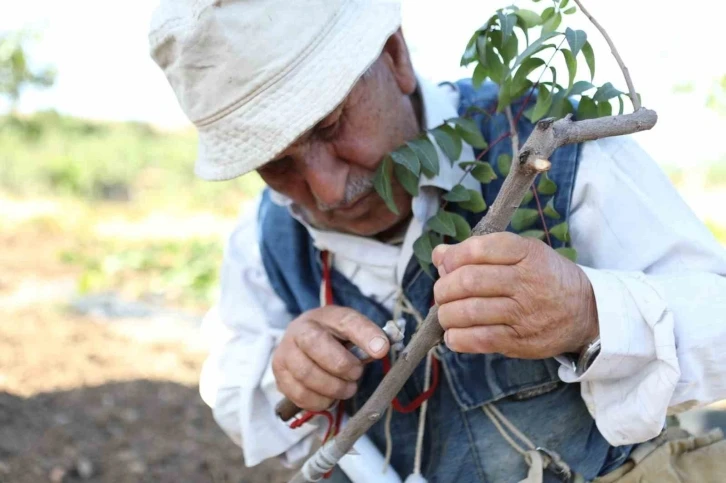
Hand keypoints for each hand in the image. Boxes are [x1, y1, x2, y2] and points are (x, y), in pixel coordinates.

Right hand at [272, 306, 389, 410]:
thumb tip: (381, 349)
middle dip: (342, 366)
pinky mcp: (279, 375)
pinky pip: (299, 394)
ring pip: (306, 374)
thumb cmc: (335, 341)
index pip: (346, 320)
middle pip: (316, 345)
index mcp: (325, 316)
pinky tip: (329, 397)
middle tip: (356, 375)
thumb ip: (368, 339)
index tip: (382, 350)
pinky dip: (319, 401)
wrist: (303, 344)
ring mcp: (285, 352)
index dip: (365, 335)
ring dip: (332, 388)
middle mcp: (300, 329)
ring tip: (346, 389)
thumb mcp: (353, 334)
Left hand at [432, 232, 598, 358]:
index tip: (446, 265)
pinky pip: (480, 340)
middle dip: (443, 288)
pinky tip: (453, 335)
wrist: (586, 312)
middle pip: (468, 281)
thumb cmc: (545, 278)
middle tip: (442, 293)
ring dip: (446, 314)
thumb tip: (439, 254)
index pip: (478, 249)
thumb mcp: (521, 253)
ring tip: (446, 314)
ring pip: (469, 311)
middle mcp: (525, 281)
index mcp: (526, 253)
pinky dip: (458, 338)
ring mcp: (523, 313)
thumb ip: (479, 251)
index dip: (453, 257)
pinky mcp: (520, 341)